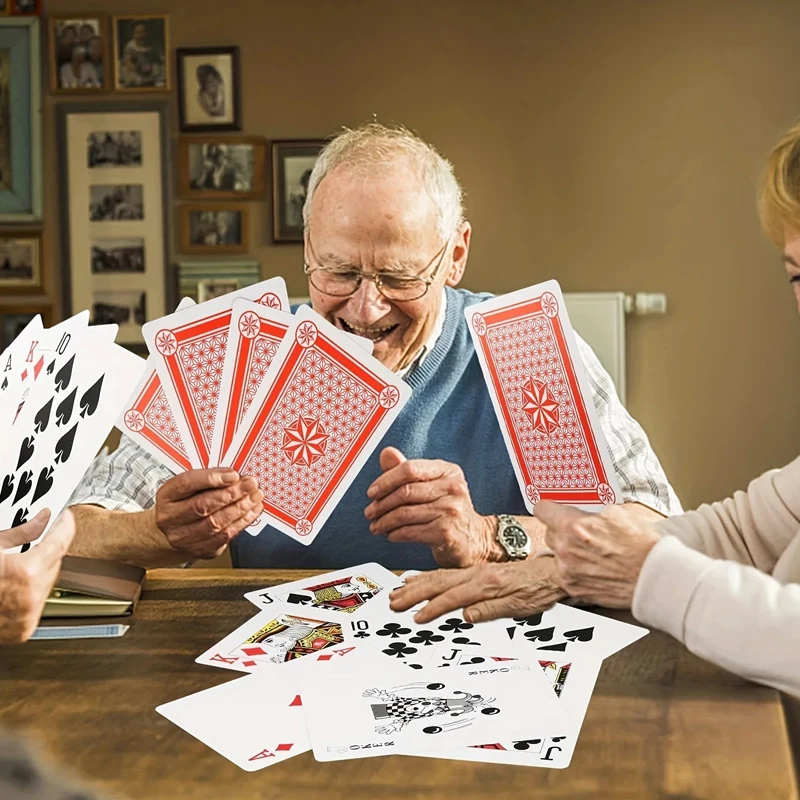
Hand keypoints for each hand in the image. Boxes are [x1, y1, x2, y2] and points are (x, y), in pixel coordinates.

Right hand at [0, 509, 75, 642]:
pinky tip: (12, 586)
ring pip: (48, 583)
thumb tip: (42, 519)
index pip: (61, 541)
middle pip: (56, 563)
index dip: (64, 526)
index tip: (64, 518)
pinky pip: (36, 604)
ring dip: (38, 572)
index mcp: (25, 573)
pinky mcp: (22, 630)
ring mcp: (26, 617)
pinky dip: (29, 594)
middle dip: (47, 549)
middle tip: (32, 541)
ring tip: (13, 567)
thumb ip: (22, 532)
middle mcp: (30, 598)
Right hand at [154, 469, 263, 559]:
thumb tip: (235, 475)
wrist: (169, 534)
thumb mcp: (188, 487)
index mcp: (166, 496)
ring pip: (215, 523)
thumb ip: (208, 479)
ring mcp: (183, 537)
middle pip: (202, 505)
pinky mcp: (199, 550)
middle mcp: (170, 518)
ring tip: (255, 497)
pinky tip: (252, 511)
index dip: (211, 478)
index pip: (186, 484)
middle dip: (231, 494)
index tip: (233, 474)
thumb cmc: (184, 504)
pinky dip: (242, 522)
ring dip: (240, 508)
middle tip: (250, 484)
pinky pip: (224, 537)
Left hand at [365, 447, 501, 567]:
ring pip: (405, 513)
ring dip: (384, 521)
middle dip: (381, 503)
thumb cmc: (448, 509)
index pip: (410, 469)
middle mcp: (453, 488)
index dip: (386, 480)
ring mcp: (452, 510)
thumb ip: (408, 470)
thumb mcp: (432, 485)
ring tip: (376, 526)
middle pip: (406, 492)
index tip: (371, 492)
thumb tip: (386, 452)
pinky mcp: (447, 533)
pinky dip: (395, 534)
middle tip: (369, 512)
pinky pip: (410, 532)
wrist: (474, 538)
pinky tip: (391, 534)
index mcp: (448, 471)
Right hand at [389, 557, 564, 623]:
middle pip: (439, 583)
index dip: (432, 609)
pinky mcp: (477, 572)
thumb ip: (491, 610)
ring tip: (399, 590)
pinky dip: (430, 576)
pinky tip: (420, 579)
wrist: (552, 573)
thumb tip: (466, 616)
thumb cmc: (540, 589)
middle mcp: (478, 575)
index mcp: (486, 585)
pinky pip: (448, 573)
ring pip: (440, 576)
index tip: (415, 617)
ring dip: (417, 584)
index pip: (452, 598)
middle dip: (414, 593)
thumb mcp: (519, 606)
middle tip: (395, 602)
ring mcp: (476, 572)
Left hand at [536, 501, 660, 607]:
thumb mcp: (616, 512)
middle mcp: (566, 550)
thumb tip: (581, 508)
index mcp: (573, 527)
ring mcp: (568, 571)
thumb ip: (590, 510)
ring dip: (568, 551)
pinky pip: (565, 573)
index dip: (548, 508)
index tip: (551, 509)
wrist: (655, 577)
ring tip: (591, 551)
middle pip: (549, 533)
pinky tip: (593, 566)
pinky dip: (574, 569)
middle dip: (562, 530)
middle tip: (581, 532)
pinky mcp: (574, 588)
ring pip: (557, 555)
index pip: (542, 510)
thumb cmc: (641, 546)